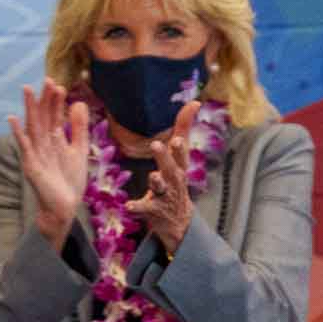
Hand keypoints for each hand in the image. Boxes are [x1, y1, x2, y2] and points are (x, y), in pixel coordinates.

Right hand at [9, 79, 87, 239]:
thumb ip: (78, 128)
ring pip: (33, 127)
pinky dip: (18, 133)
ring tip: (27, 90)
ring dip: (30, 109)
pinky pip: (24, 147)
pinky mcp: (31, 166)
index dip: (56, 101)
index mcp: (53, 140)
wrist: (63, 208)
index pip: (54, 115)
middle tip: (47, 80)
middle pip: (43, 117)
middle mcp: (42, 144)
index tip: (59, 85)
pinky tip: (13, 119)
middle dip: (45, 100)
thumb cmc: (68, 181)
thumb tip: (78, 103)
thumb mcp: (78, 150)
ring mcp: (35, 154)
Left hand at [125, 103, 199, 252]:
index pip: (182, 155)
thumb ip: (183, 128)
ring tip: (153, 176)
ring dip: (157, 181)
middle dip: (165, 157)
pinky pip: (144, 208)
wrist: (179, 220)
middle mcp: (174, 180)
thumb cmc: (176, 179)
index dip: (180, 147)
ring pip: (161, 187)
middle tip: (156, 145)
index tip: (177, 138)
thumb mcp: (181, 156)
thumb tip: (194, 101)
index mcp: (179, 166)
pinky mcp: (154, 210)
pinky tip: (128, 206)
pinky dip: (137, 207)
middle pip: (172, 168)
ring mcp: (165, 196)